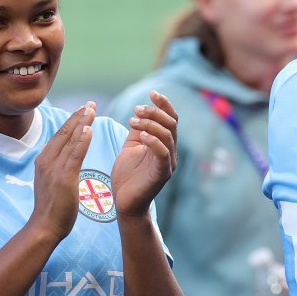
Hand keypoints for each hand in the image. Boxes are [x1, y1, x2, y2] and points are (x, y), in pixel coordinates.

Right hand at [28, 102, 95, 241]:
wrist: (44, 226)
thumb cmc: (50, 208)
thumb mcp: (49, 181)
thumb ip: (55, 166)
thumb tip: (60, 156)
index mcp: (43, 160)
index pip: (59, 135)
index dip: (71, 121)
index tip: (83, 109)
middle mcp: (46, 160)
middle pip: (64, 132)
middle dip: (78, 116)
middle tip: (90, 103)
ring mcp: (54, 168)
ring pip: (69, 140)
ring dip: (82, 123)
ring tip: (92, 109)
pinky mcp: (64, 177)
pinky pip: (75, 155)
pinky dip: (82, 140)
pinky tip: (89, 129)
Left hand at [111, 90, 177, 217]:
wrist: (124, 202)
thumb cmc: (127, 175)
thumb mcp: (131, 146)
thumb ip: (138, 130)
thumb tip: (139, 110)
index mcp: (164, 144)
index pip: (171, 119)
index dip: (165, 104)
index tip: (152, 93)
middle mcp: (170, 152)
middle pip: (171, 124)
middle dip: (155, 112)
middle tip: (137, 110)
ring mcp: (168, 164)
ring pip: (168, 136)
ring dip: (150, 124)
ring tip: (133, 121)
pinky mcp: (161, 174)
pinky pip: (163, 153)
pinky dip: (153, 141)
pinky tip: (141, 135)